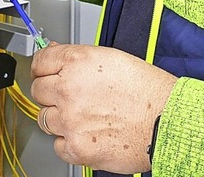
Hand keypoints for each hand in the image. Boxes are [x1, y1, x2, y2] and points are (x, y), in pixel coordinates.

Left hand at [30, 43, 176, 172]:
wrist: (166, 120)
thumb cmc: (146, 89)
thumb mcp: (110, 58)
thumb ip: (78, 58)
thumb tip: (58, 56)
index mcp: (76, 62)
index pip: (40, 61)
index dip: (42, 67)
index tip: (44, 71)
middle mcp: (68, 88)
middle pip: (38, 90)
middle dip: (49, 92)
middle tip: (66, 95)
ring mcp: (70, 119)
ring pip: (44, 118)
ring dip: (58, 117)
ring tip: (81, 115)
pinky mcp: (77, 147)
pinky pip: (57, 145)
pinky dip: (68, 142)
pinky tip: (85, 133)